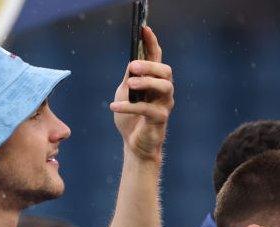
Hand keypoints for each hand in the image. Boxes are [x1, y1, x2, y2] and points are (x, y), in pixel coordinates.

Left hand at [111, 26, 173, 161]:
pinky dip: (129, 106)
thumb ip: (128, 78)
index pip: (157, 58)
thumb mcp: (124, 93)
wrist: (133, 144)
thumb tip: (132, 62)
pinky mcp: (160, 119)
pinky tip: (114, 106)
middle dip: (150, 66)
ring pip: (165, 87)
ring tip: (130, 83)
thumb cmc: (129, 117)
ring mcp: (164, 104)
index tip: (144, 29)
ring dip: (147, 82)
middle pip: (165, 71)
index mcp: (154, 81)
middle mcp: (163, 90)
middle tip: (133, 65)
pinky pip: (148, 110)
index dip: (152, 43)